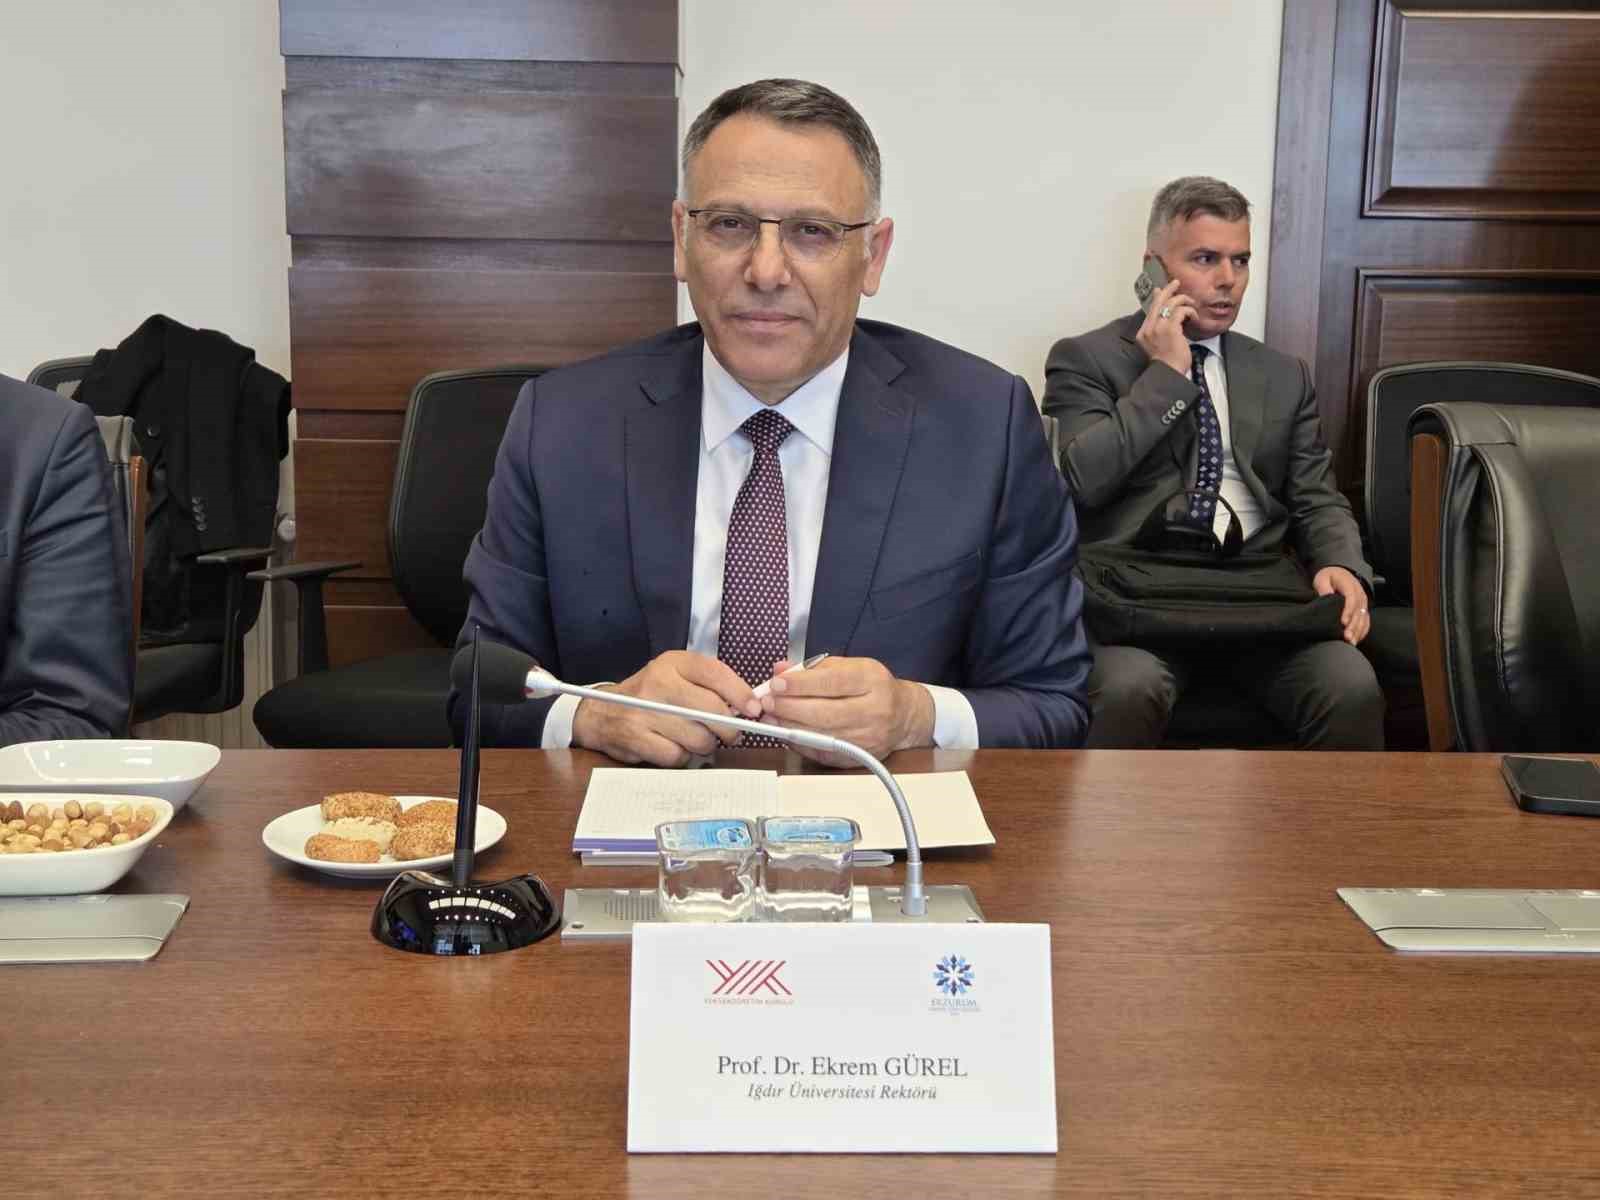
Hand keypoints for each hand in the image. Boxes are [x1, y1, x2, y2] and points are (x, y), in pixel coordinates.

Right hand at [571, 651, 758, 767]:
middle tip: (730, 735)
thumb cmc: (651, 696)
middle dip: (729, 729)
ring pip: (699, 738)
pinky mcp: (636, 738)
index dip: (741, 694)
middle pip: (712, 711)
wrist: (603, 712)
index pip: (716, 674)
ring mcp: (646, 711)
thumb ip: (710, 686)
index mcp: (673, 662)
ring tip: (695, 739)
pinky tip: (674, 747)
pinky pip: (678, 756)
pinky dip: (682, 757)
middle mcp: (659, 683)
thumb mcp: (677, 677)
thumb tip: (748, 708)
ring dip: (704, 745)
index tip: (754, 710)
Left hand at [757, 656, 934, 766]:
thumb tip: (780, 670)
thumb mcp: (849, 667)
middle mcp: (873, 710)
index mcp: (871, 681)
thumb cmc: (873, 688)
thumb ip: (813, 668)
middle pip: (824, 712)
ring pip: (821, 735)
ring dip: (789, 726)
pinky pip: (822, 752)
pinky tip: (786, 731)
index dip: (801, 684)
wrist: (904, 716)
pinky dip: (799, 742)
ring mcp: (867, 737)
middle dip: (789, 707)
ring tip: (771, 717)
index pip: (832, 682)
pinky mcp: (858, 756)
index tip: (777, 683)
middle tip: (767, 702)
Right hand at [1135, 277, 1197, 377]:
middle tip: (1176, 282)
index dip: (1157, 297)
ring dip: (1184, 301)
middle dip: (1168, 289)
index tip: (1161, 290)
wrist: (1168, 373)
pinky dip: (1190, 311)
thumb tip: (1168, 319)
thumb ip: (1160, 332)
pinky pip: (1181, 311)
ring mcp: (1158, 327)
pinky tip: (1194, 317)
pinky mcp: (1171, 328)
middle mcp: (1149, 328)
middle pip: (1158, 301)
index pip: (1150, 309)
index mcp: (1143, 332)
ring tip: (1191, 304)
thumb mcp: (1159, 346)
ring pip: (1171, 303)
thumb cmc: (1167, 363)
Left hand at [1313, 566, 1370, 645]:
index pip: (1351, 599)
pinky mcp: (1363, 609)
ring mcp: (1363, 603)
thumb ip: (1324, 587)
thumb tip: (1326, 597)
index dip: (1348, 611)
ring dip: (1358, 631)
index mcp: (1350, 585)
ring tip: (1351, 642)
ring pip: (1364, 618)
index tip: (1342, 622)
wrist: (1340, 574)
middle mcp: (1360, 595)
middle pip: (1359, 612)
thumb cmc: (1329, 577)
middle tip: (1346, 637)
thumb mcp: (1322, 578)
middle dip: (1353, 626)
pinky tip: (1356, 640)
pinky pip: (1366, 622)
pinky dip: (1362, 631)